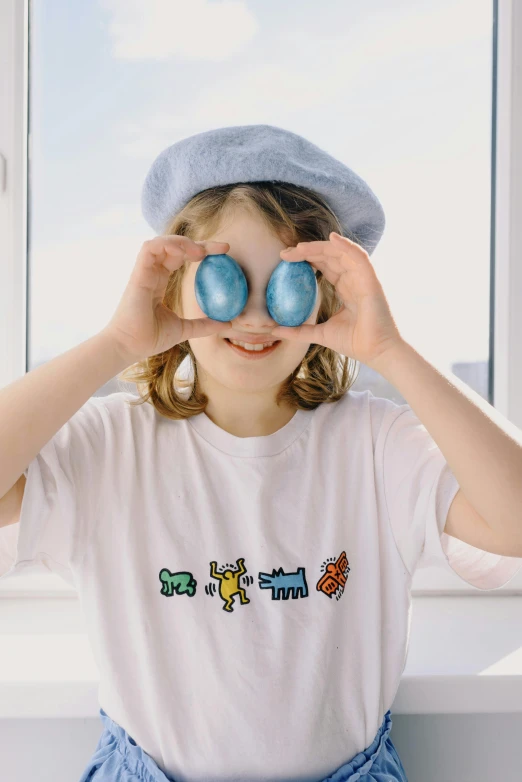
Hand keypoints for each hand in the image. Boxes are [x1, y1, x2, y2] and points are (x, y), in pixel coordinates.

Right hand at [102, 235, 230, 364]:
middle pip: (175, 247)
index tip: (224, 252)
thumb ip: (204, 325)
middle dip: (200, 243)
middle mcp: (152, 273)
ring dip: (183, 241)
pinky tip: (184, 251)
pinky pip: (149, 248)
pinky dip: (166, 244)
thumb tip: (228, 324)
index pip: (182, 257)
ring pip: (161, 242)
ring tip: (202, 252)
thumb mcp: (185, 330)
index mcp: (160, 281)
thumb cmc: (150, 339)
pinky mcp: (138, 274)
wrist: (129, 347)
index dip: (202, 251)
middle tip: (223, 248)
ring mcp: (144, 272)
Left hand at [271, 232, 404, 366]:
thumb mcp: (319, 334)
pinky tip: (332, 238)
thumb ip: (298, 330)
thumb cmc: (355, 343)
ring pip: (341, 252)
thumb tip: (274, 330)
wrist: (377, 353)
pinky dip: (346, 245)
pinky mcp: (372, 280)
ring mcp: (363, 278)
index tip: (285, 261)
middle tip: (285, 254)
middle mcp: (354, 279)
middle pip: (329, 256)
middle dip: (307, 251)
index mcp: (345, 288)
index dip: (306, 259)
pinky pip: (360, 256)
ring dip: (320, 247)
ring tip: (299, 248)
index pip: (324, 266)